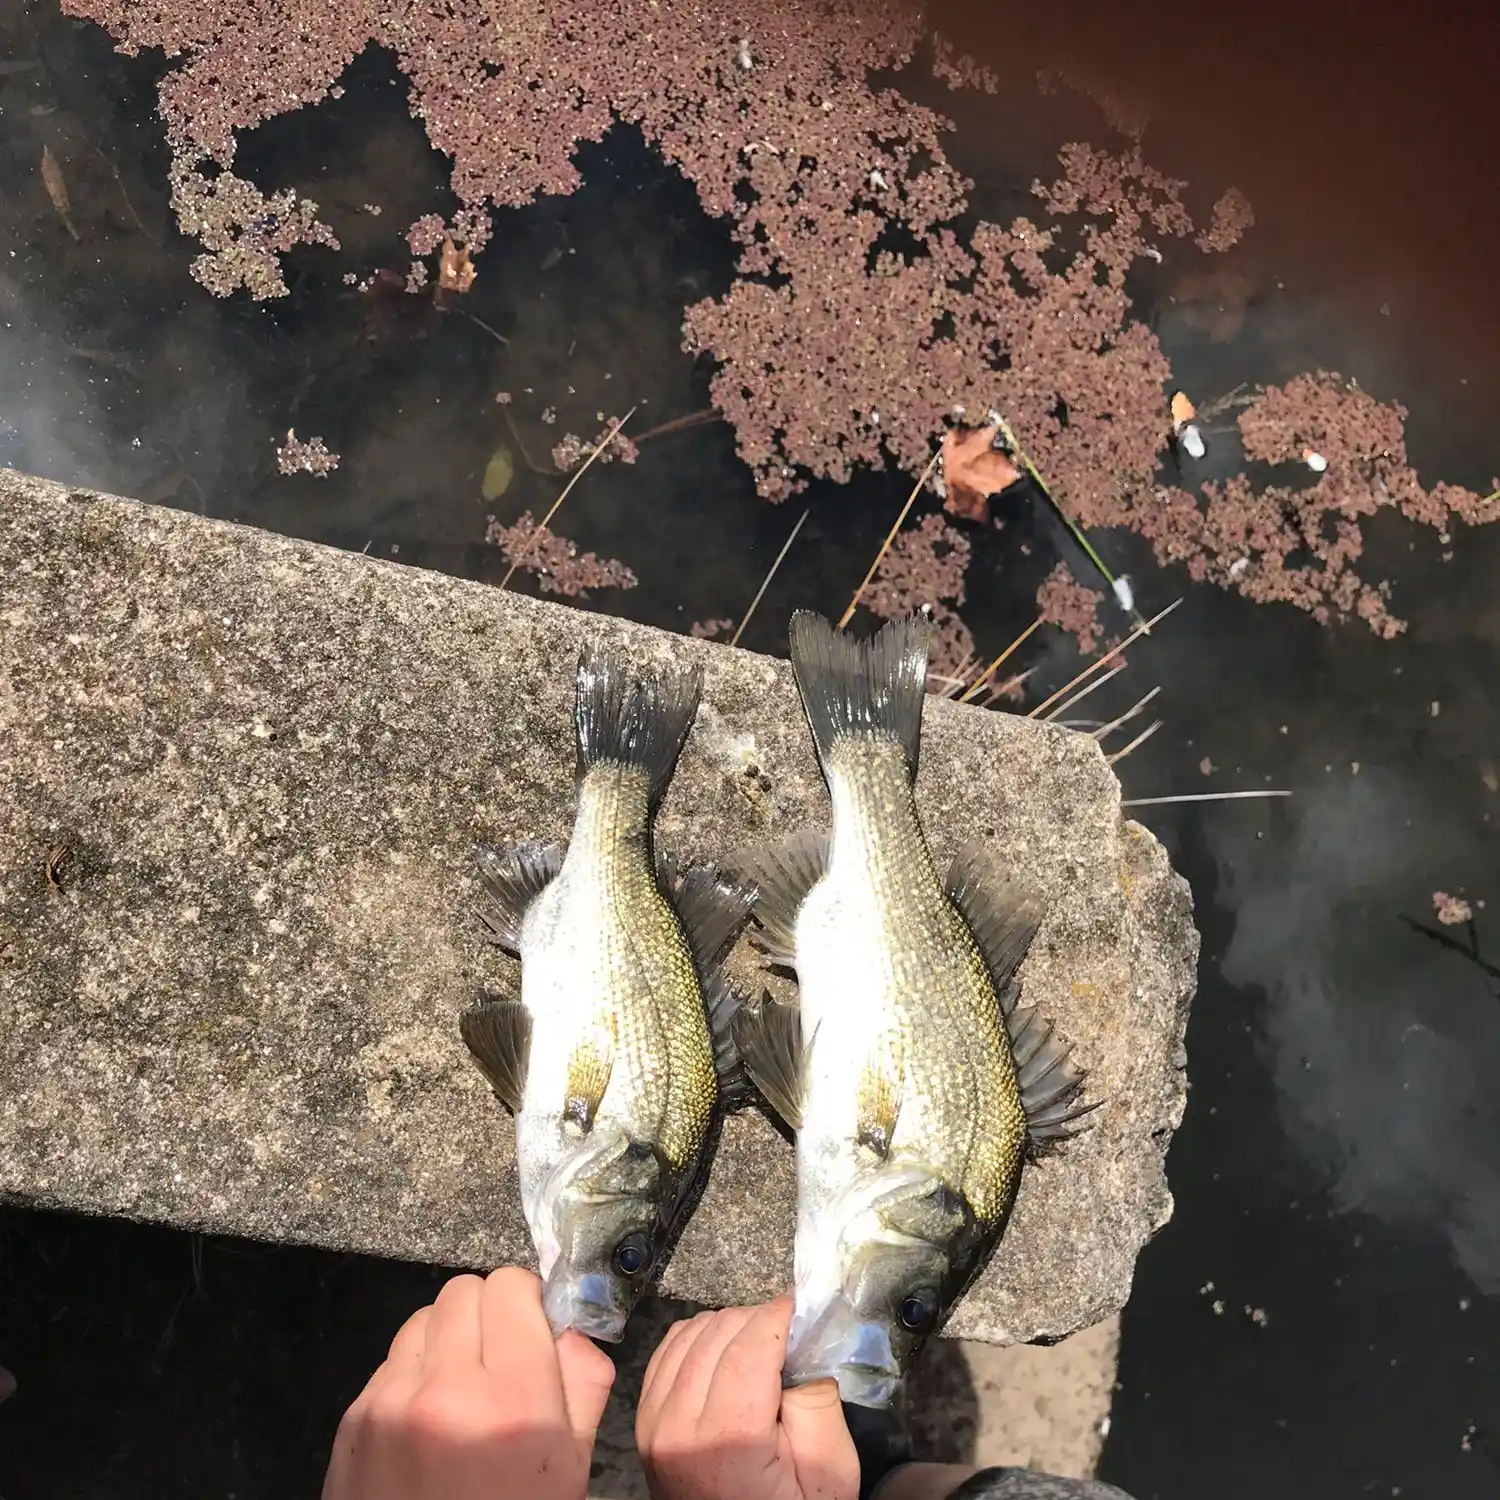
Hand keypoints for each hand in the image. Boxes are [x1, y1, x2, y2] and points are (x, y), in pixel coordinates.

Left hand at [322, 1266, 614, 1499]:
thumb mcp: (570, 1471)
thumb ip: (582, 1385)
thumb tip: (570, 1327)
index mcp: (515, 1401)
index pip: (513, 1287)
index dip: (529, 1304)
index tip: (534, 1332)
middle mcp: (448, 1389)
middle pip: (465, 1290)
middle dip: (489, 1315)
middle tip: (500, 1358)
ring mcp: (391, 1403)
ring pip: (424, 1318)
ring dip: (448, 1339)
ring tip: (461, 1389)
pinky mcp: (354, 1421)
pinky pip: (391, 1361)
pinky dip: (414, 1374)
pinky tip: (427, 1421)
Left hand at [637, 1297, 859, 1499]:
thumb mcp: (827, 1474)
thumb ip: (819, 1401)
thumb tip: (806, 1339)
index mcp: (726, 1440)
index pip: (749, 1344)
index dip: (780, 1315)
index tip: (805, 1309)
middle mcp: (677, 1425)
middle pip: (719, 1332)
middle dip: (759, 1321)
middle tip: (789, 1339)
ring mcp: (652, 1422)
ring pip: (691, 1332)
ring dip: (729, 1327)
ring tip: (761, 1350)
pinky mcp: (644, 1421)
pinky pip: (669, 1350)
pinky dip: (700, 1340)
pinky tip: (727, 1356)